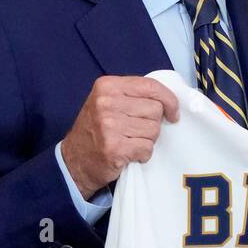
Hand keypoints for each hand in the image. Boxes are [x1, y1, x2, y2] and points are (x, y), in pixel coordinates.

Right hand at [60, 76, 179, 198]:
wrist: (74, 161)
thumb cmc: (96, 130)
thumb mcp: (108, 102)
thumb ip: (134, 95)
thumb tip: (170, 100)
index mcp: (107, 86)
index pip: (151, 86)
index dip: (169, 100)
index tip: (173, 112)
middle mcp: (106, 102)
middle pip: (155, 110)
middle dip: (153, 123)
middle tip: (135, 131)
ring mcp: (109, 125)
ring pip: (154, 130)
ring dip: (147, 140)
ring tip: (129, 142)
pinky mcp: (114, 147)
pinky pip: (147, 148)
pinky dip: (142, 154)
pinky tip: (128, 153)